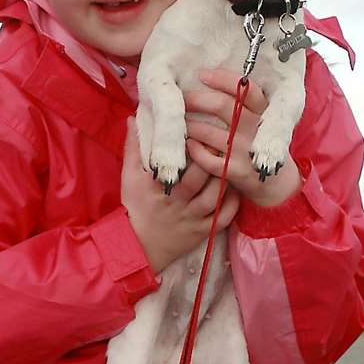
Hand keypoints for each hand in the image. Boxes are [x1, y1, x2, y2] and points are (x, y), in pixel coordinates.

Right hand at [121, 117, 239, 271]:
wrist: (138, 246)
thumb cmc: (135, 206)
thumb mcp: (129, 177)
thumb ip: (134, 147)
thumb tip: (134, 118)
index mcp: (158, 187)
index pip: (178, 162)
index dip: (193, 146)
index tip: (199, 132)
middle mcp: (176, 202)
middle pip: (201, 177)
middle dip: (212, 157)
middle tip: (221, 142)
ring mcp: (191, 218)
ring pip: (215, 195)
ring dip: (224, 177)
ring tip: (229, 161)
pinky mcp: (202, 232)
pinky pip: (224, 216)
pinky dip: (233, 202)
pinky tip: (234, 188)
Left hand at [182, 71, 302, 207]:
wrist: (275, 183)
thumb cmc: (258, 143)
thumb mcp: (260, 120)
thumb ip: (243, 104)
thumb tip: (209, 80)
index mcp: (265, 112)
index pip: (245, 88)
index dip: (222, 79)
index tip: (202, 74)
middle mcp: (256, 129)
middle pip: (222, 106)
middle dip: (196, 99)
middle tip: (180, 98)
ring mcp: (246, 150)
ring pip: (208, 131)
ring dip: (188, 125)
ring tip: (179, 122)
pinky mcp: (235, 171)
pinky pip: (205, 158)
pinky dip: (193, 150)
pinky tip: (188, 145)